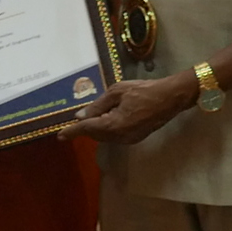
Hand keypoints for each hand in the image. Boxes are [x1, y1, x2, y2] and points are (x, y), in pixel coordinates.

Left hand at [60, 75, 195, 143]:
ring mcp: (129, 140)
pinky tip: (111, 115)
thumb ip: (98, 105)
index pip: (88, 129)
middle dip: (87, 126)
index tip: (60, 135)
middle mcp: (120, 137)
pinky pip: (115, 136)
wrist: (170, 97)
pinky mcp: (135, 138)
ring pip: (105, 136)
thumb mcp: (117, 92)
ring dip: (98, 127)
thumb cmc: (143, 90)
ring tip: (99, 111)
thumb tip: (81, 116)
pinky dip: (108, 128)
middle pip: (95, 134)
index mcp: (114, 125)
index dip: (73, 131)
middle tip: (82, 114)